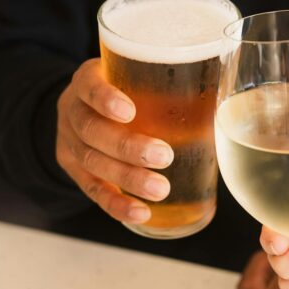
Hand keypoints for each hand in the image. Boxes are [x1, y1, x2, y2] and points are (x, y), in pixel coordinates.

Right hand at [55, 59, 173, 222]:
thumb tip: (219, 86)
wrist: (84, 109)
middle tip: (164, 156)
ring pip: (93, 163)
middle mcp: (73, 112)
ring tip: (160, 190)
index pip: (88, 86)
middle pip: (92, 130)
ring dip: (128, 179)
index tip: (129, 111)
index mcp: (87, 81)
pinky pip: (94, 191)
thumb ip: (163, 81)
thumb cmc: (123, 90)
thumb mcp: (132, 75)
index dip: (105, 99)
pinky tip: (141, 213)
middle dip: (128, 146)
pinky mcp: (75, 173)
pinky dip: (118, 205)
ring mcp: (70, 144)